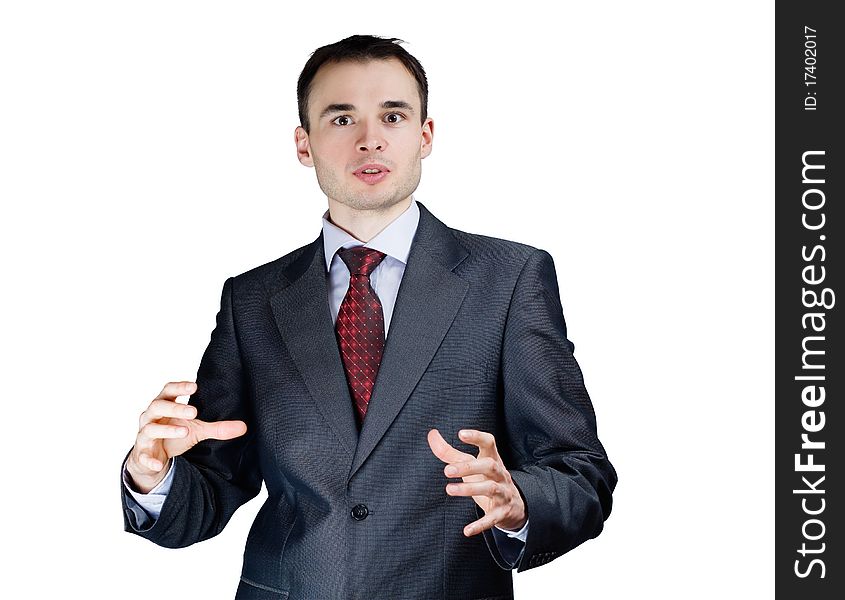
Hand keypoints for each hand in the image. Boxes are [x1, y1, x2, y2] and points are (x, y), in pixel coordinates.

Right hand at [125, 381, 246, 492]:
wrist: (152, 457)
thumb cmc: (173, 435)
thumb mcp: (196, 430)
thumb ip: (217, 428)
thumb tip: (244, 427)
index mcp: (164, 406)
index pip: (168, 391)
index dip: (179, 387)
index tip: (194, 386)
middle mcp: (151, 418)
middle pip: (157, 406)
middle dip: (175, 408)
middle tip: (194, 412)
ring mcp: (144, 436)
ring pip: (150, 429)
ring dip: (166, 430)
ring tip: (185, 431)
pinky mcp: (142, 454)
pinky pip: (143, 456)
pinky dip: (150, 460)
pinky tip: (159, 464)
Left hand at [427, 428, 526, 536]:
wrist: (515, 506)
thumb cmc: (487, 479)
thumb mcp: (471, 465)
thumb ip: (449, 452)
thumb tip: (432, 435)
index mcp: (492, 459)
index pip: (489, 443)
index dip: (476, 437)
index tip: (461, 433)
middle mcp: (500, 474)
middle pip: (489, 466)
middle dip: (469, 467)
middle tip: (447, 470)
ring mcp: (503, 493)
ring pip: (490, 489)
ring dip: (469, 489)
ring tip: (449, 489)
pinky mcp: (502, 512)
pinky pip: (492, 518)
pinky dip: (480, 525)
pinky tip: (467, 530)